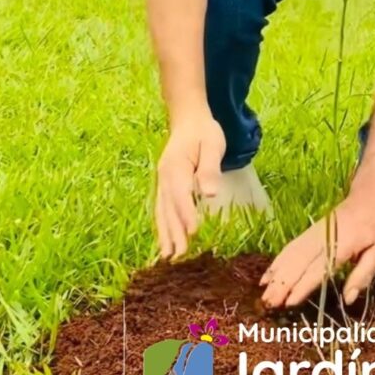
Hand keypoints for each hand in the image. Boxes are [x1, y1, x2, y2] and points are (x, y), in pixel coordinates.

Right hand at [155, 110, 225, 259]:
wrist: (188, 119)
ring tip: (168, 255)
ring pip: (162, 211)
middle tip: (178, 255)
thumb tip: (210, 194)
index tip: (193, 232)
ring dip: (165, 233)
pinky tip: (166, 240)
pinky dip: (163, 225)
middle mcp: (165, 177)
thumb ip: (209, 170)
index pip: (181, 194)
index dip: (186, 214)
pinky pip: (162, 208)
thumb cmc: (204, 132)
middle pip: (168, 207)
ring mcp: (162, 182)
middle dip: (173, 232)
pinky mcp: (165, 185)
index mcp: (176, 166)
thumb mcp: (212, 145)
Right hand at [260, 192, 374, 308]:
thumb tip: (348, 300)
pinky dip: (277, 261)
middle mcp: (323, 239)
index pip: (319, 268)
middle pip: (299, 263)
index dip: (303, 285)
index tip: (290, 302)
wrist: (367, 199)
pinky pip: (290, 247)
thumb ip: (362, 276)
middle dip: (283, 284)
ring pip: (290, 255)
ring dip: (276, 274)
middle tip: (269, 304)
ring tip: (264, 293)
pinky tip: (268, 275)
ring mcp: (313, 234)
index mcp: (342, 246)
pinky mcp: (308, 232)